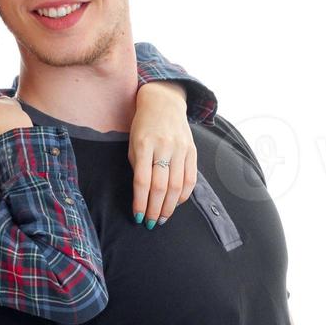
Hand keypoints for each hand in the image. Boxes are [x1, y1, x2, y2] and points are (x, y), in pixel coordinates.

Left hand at [128, 82, 196, 228]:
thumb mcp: (133, 142)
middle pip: (161, 187)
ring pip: (177, 186)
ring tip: (162, 218)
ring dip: (169, 206)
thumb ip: (137, 166)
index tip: (138, 217)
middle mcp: (164, 147)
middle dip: (155, 209)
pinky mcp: (192, 150)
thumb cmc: (143, 125)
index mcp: (144, 144)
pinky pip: (190, 178)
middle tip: (151, 223)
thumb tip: (142, 195)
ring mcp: (180, 148)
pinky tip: (175, 203)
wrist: (164, 102)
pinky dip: (183, 195)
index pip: (142, 181)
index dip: (140, 202)